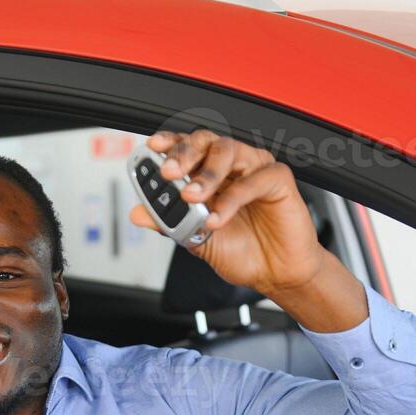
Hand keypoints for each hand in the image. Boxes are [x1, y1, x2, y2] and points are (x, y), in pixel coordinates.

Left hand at [128, 129, 326, 297]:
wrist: (274, 274)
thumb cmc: (242, 251)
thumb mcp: (195, 239)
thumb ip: (168, 223)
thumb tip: (137, 213)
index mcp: (210, 173)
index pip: (187, 147)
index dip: (170, 143)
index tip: (152, 148)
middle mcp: (232, 165)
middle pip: (205, 141)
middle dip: (183, 153)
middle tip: (169, 172)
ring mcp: (255, 168)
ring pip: (227, 151)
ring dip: (205, 173)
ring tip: (192, 197)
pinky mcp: (278, 179)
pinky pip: (253, 179)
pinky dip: (231, 198)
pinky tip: (217, 218)